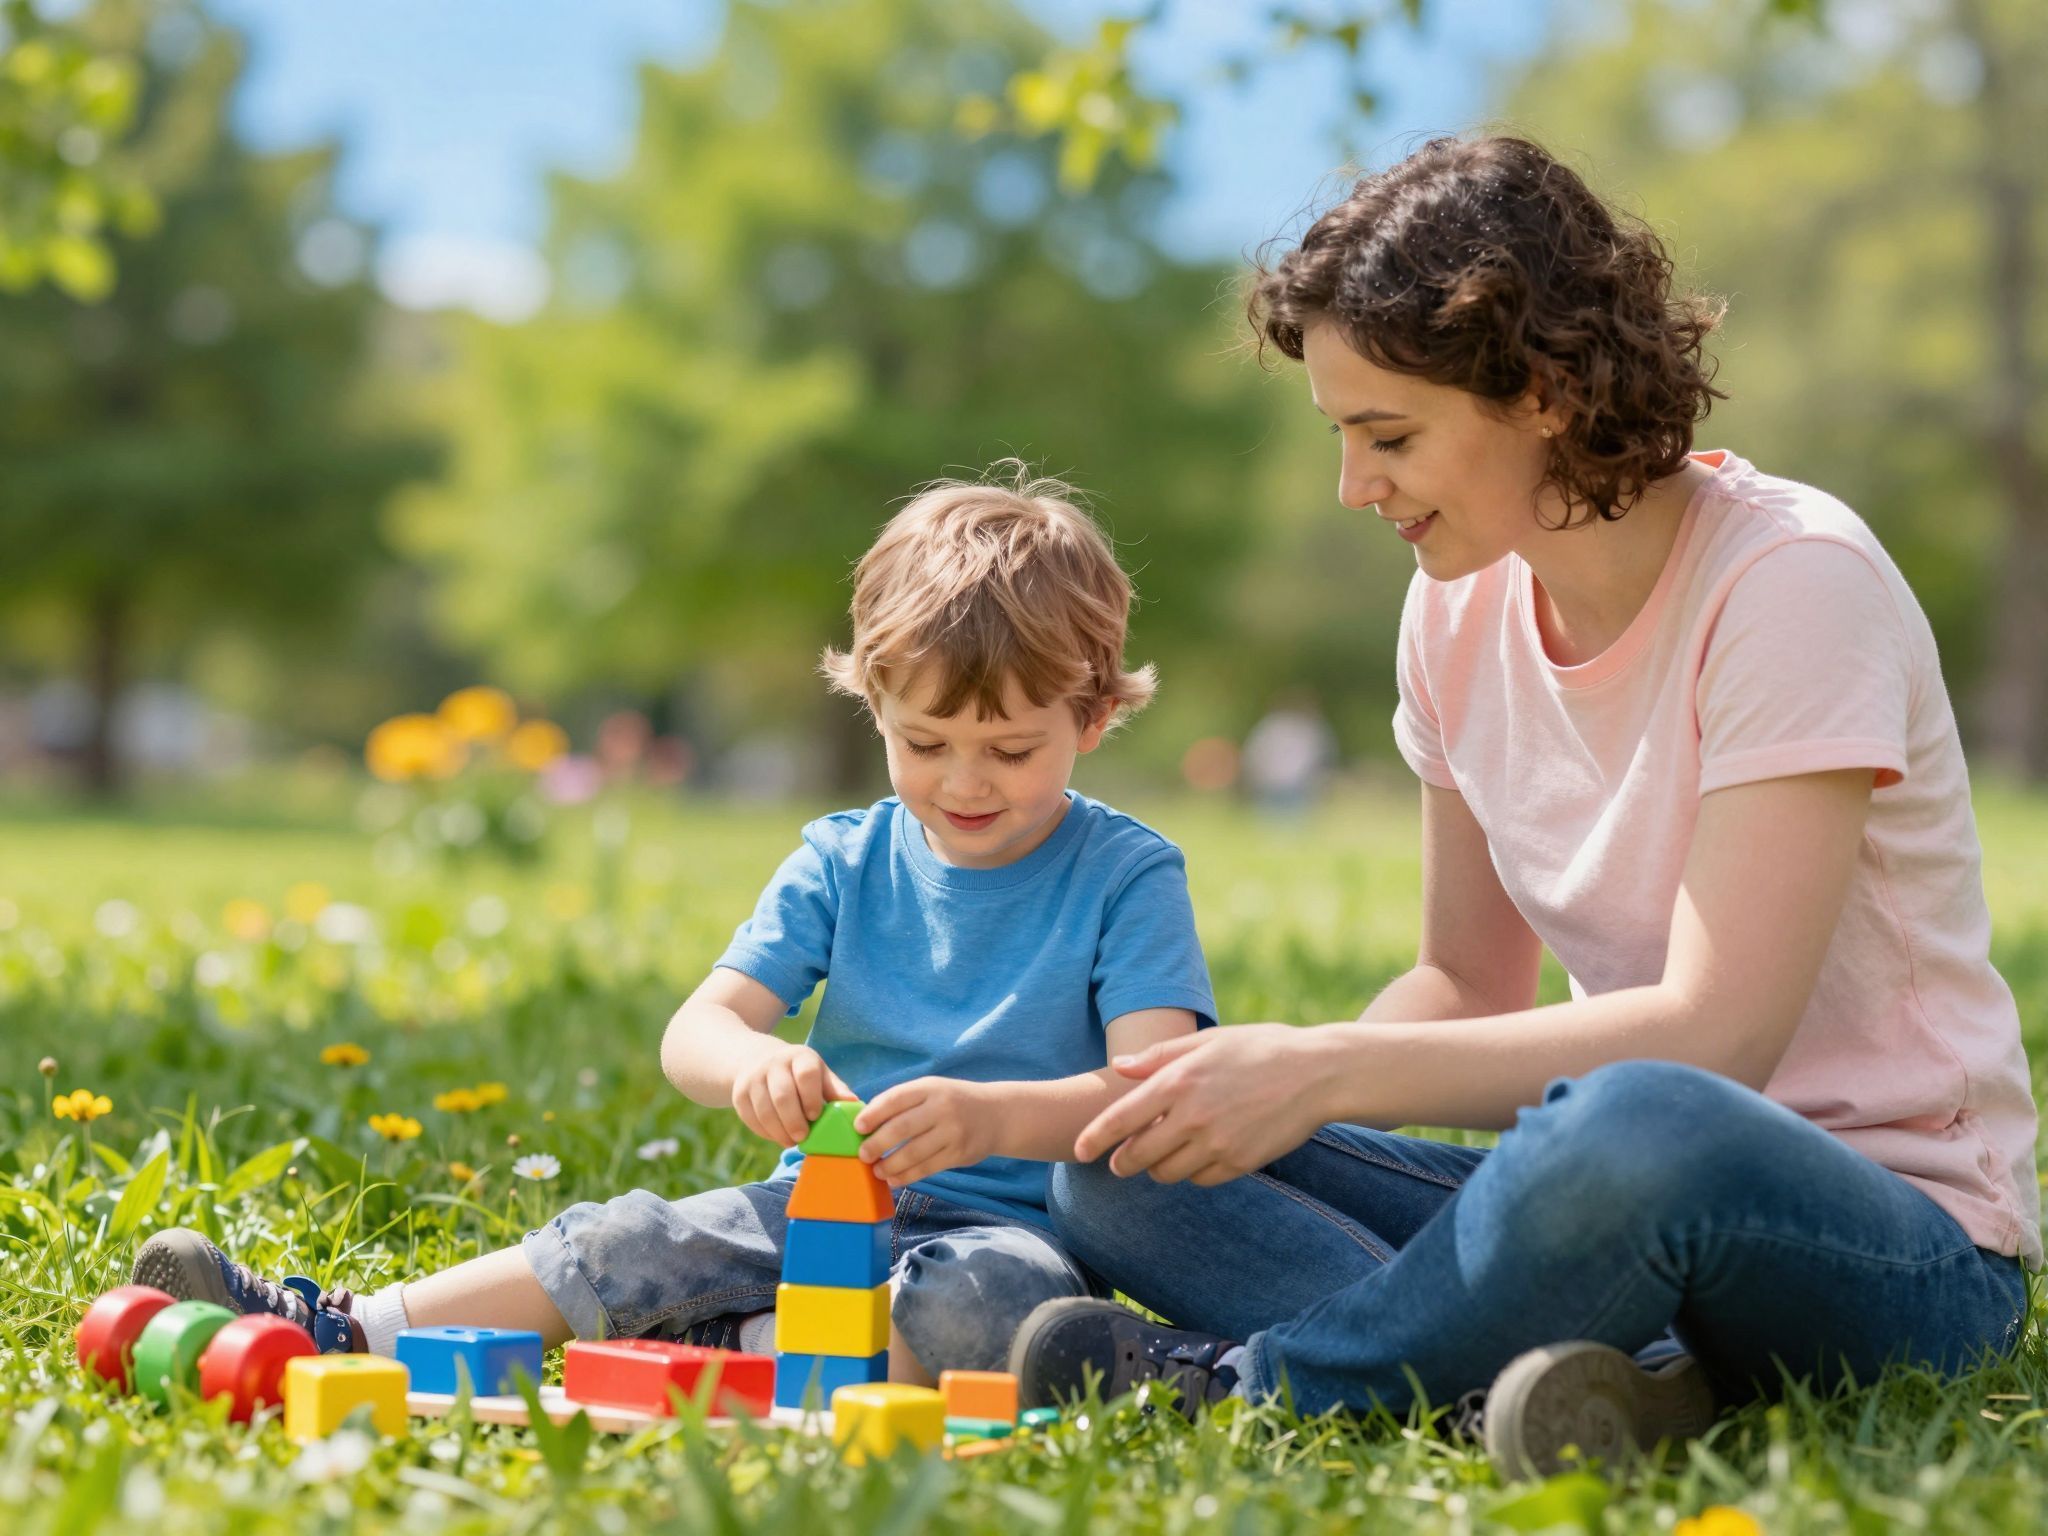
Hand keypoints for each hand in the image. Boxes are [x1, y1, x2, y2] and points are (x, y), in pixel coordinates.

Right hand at [732, 1042, 854, 1146]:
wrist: (757, 1059)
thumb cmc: (800, 1073)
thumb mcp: (819, 1073)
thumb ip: (835, 1089)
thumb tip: (856, 1106)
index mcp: (799, 1056)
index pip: (806, 1075)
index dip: (811, 1098)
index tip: (816, 1116)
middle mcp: (774, 1063)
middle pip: (783, 1095)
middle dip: (794, 1121)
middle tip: (803, 1137)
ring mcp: (753, 1078)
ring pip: (765, 1110)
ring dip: (779, 1131)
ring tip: (791, 1141)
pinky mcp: (739, 1094)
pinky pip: (751, 1118)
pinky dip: (765, 1132)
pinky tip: (778, 1136)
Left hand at [853, 1077, 997, 1186]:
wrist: (997, 1115)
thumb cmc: (953, 1101)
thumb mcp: (932, 1090)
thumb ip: (903, 1102)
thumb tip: (865, 1121)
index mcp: (930, 1088)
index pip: (895, 1099)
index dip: (873, 1114)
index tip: (858, 1128)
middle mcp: (942, 1108)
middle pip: (901, 1128)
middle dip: (877, 1144)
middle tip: (863, 1155)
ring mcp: (952, 1132)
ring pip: (913, 1153)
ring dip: (890, 1165)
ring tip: (877, 1170)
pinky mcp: (959, 1154)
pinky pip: (927, 1169)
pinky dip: (907, 1177)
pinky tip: (894, 1179)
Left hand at [1073, 1024, 1333, 1185]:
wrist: (1317, 1073)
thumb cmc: (1259, 1048)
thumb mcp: (1208, 1040)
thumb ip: (1160, 1056)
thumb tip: (1120, 1067)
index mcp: (1180, 1080)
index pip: (1121, 1119)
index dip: (1095, 1138)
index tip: (1078, 1151)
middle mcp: (1193, 1116)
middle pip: (1138, 1156)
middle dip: (1123, 1162)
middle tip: (1120, 1161)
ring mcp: (1218, 1143)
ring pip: (1168, 1173)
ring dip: (1160, 1167)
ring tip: (1167, 1150)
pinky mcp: (1240, 1163)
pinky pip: (1202, 1179)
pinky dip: (1195, 1171)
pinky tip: (1202, 1153)